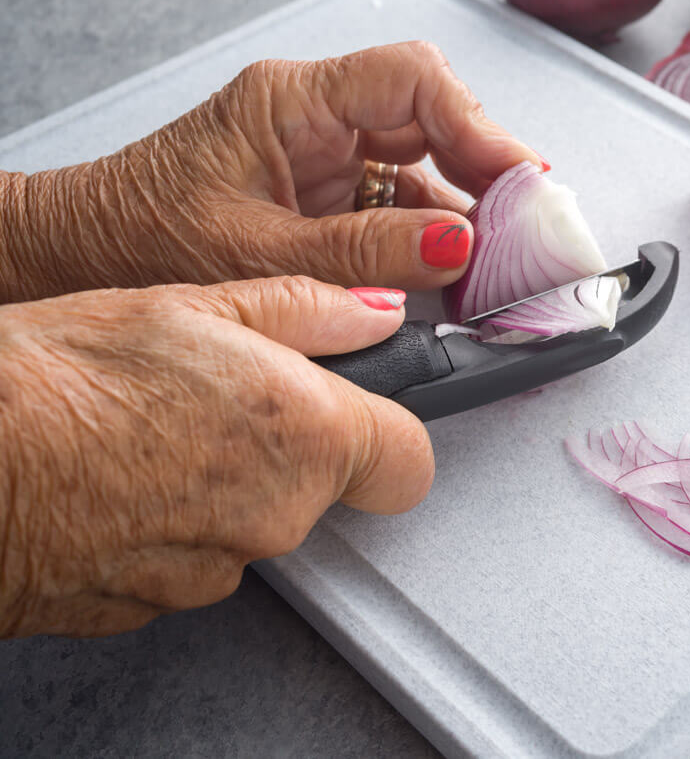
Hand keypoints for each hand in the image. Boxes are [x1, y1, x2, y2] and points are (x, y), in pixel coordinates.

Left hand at [0, 41, 542, 302]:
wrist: (78, 259)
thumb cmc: (139, 239)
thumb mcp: (258, 253)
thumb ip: (363, 251)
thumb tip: (456, 245)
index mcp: (291, 102)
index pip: (411, 80)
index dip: (478, 124)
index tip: (519, 177)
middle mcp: (316, 120)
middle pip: (431, 118)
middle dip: (484, 169)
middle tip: (527, 224)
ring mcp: (324, 158)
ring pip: (422, 165)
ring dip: (464, 212)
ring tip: (502, 260)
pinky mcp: (325, 197)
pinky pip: (398, 207)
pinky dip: (432, 241)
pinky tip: (458, 274)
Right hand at [0, 276, 430, 638]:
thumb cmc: (60, 379)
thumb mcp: (194, 306)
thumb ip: (306, 311)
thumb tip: (372, 313)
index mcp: (306, 435)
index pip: (409, 460)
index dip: (392, 430)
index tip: (367, 408)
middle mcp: (276, 515)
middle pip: (322, 486)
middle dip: (289, 446)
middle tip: (219, 398)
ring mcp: (217, 569)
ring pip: (253, 522)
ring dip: (224, 484)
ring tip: (152, 431)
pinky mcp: (156, 603)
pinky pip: (192, 557)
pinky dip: (169, 523)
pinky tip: (121, 476)